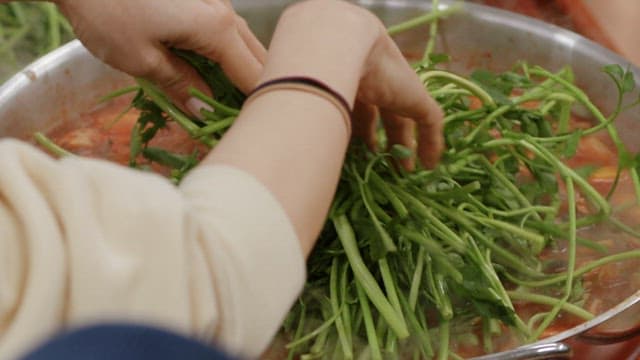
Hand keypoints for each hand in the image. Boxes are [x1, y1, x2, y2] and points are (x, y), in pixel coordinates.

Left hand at [54, 0, 265, 112]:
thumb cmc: (106, 12)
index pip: (252, 76)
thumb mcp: (142, 60)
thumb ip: (181, 86)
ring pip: (243, 43)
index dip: (251, 106)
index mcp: (217, 29)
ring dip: (237, 72)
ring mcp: (214, 1)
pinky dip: (224, 55)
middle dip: (251, 89)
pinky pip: (225, 31)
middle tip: (233, 118)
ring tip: (220, 100)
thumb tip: (205, 114)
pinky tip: (206, 72)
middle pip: (257, 58)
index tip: (243, 129)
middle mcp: (224, 11)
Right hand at [206, 0, 444, 253]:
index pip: (354, 101)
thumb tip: (255, 144)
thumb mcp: (285, 93)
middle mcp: (369, 78)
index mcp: (342, 74)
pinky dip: (432, 143)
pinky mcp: (413, 93)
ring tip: (405, 168)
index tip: (357, 148)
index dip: (356, 125)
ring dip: (403, 142)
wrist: (327, 40)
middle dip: (382, 135)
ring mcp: (392, 84)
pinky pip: (430, 121)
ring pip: (404, 115)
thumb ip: (277, 114)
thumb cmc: (298, 67)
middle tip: (383, 159)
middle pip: (380, 108)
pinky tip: (431, 164)